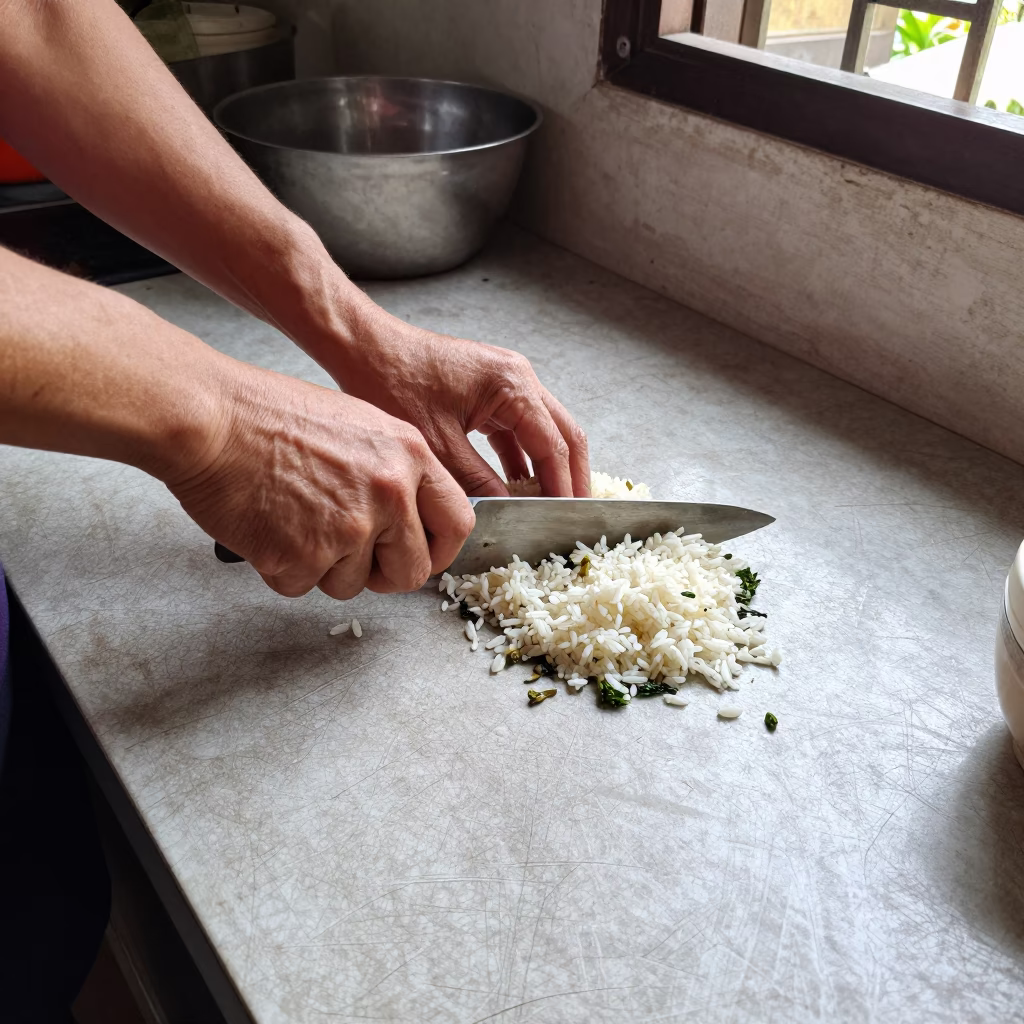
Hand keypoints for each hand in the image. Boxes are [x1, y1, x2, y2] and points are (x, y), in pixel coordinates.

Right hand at [166, 365, 474, 597]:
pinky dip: (282, 568)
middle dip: (382, 574)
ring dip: (323, 567)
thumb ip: (395, 473)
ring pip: (352, 585)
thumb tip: (409, 521)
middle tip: (351, 557)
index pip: (458, 523)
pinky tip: (267, 526)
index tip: (421, 556)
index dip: (438, 550)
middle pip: (412, 571)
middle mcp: (389, 494)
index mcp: (409, 455)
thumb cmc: (269, 415)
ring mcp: (348, 530)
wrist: (209, 419)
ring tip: (292, 518)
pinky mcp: (302, 558)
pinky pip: (302, 586)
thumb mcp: (359, 425)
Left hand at [325, 305, 589, 498]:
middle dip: (570, 476)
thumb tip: (507, 510)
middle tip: (573, 514)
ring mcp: (507, 380)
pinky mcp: (490, 389)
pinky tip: (517, 486)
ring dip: (548, 467)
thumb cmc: (392, 380)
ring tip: (549, 505)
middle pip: (564, 434)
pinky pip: (518, 428)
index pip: (555, 446)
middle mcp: (519, 377)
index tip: (568, 518)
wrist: (364, 347)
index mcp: (513, 385)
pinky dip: (522, 457)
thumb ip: (478, 480)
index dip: (564, 487)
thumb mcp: (438, 444)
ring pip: (545, 431)